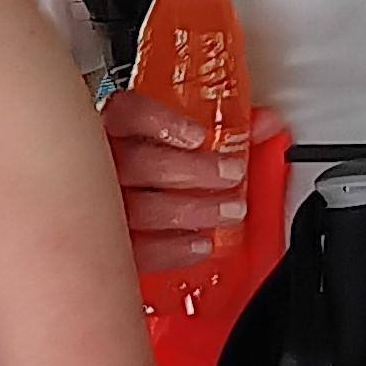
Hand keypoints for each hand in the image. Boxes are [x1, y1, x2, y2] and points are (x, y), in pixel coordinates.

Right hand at [98, 88, 262, 274]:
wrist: (97, 216)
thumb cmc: (144, 169)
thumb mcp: (174, 139)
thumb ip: (219, 130)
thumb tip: (267, 124)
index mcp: (109, 128)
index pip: (126, 113)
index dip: (160, 122)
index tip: (197, 135)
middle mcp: (99, 164)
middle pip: (140, 163)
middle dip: (194, 171)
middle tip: (231, 175)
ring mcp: (98, 205)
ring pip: (141, 208)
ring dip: (192, 210)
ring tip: (228, 211)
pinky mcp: (106, 244)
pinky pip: (135, 251)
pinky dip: (172, 249)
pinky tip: (199, 243)